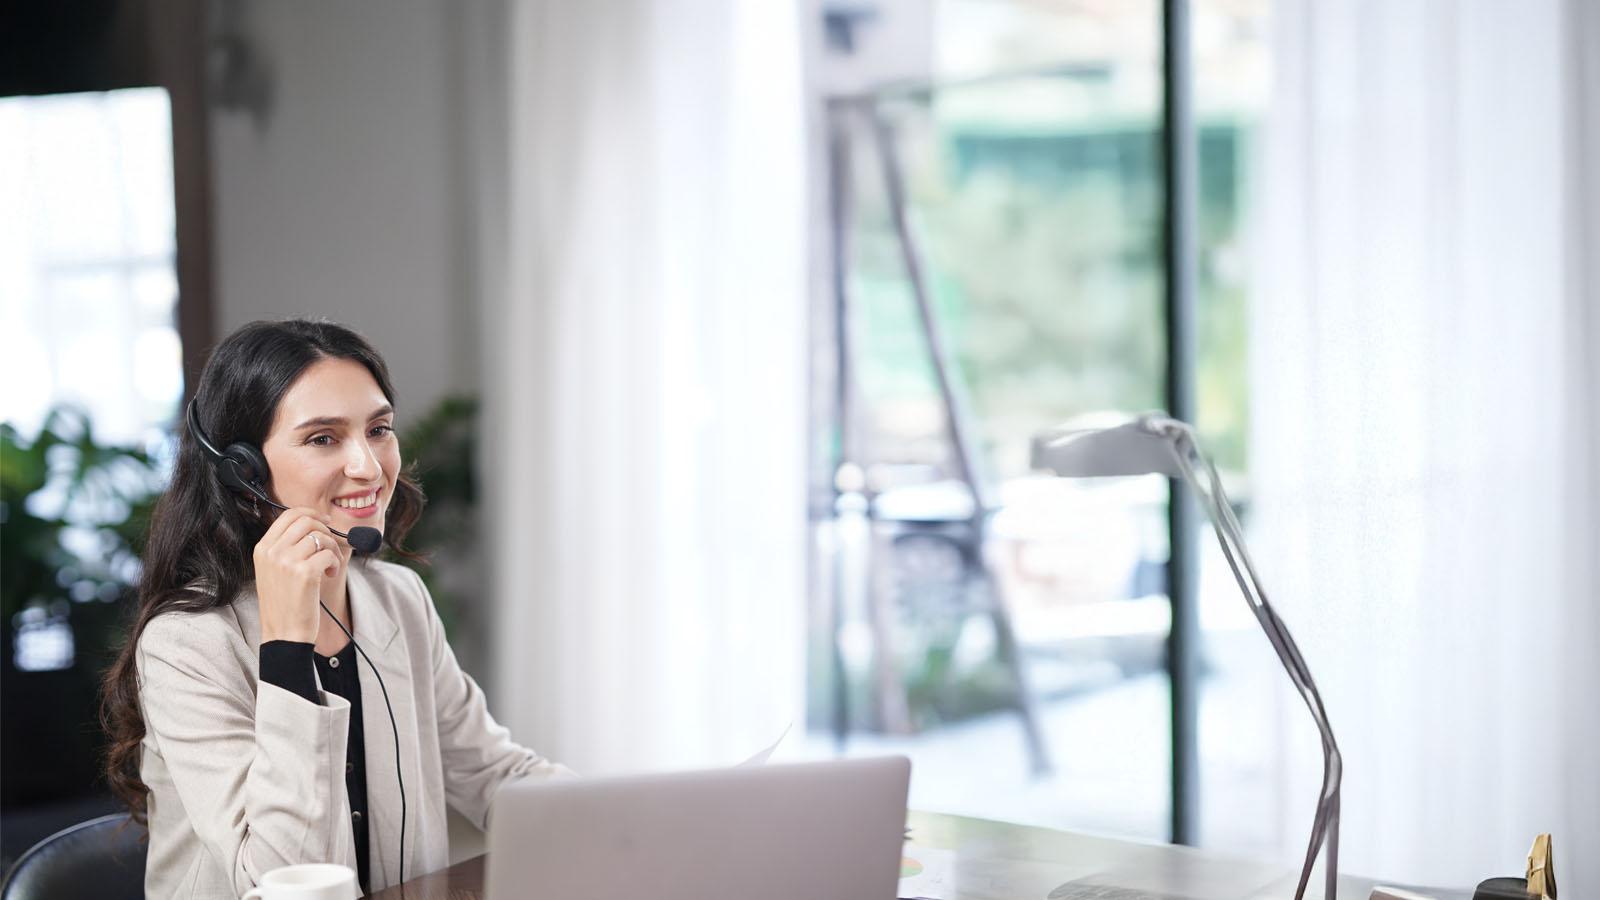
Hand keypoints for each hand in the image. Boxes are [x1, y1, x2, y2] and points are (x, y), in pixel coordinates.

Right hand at [253, 508, 340, 644]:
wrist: (283, 633)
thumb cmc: (284, 603)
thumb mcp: (274, 570)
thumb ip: (285, 547)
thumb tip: (313, 524)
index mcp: (262, 549)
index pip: (287, 515)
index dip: (311, 514)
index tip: (325, 521)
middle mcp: (272, 552)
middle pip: (306, 521)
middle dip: (325, 531)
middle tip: (330, 547)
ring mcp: (287, 561)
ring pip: (321, 537)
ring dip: (333, 549)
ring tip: (330, 566)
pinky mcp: (304, 573)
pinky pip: (329, 554)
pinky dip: (335, 562)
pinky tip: (329, 574)